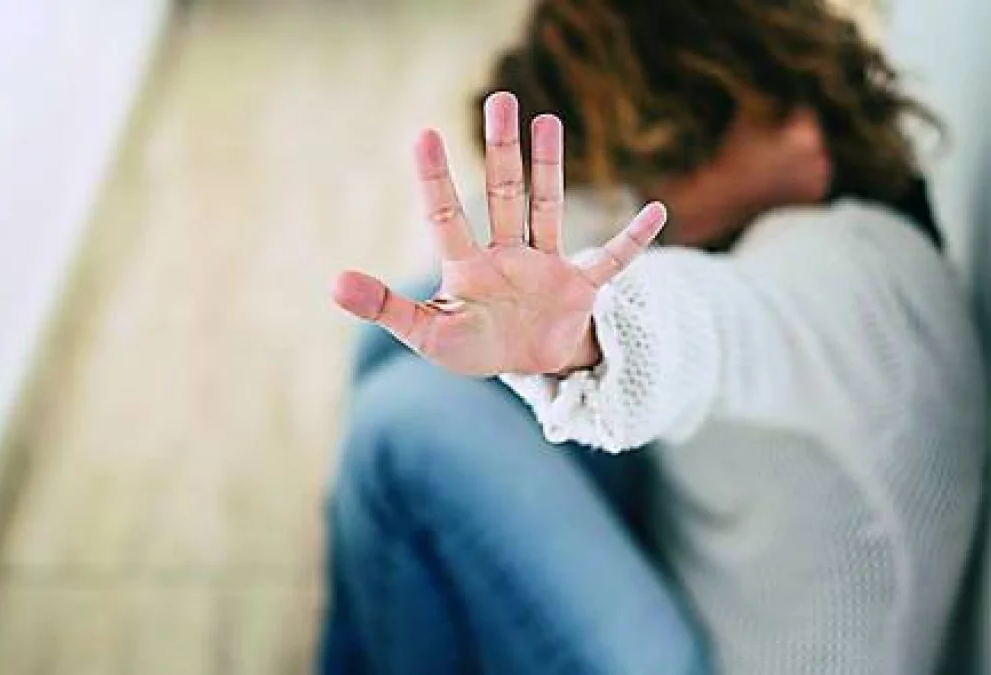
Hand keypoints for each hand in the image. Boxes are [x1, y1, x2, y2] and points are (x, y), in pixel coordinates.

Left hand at [332, 92, 665, 376]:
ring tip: (548, 122)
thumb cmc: (474, 347)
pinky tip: (657, 212)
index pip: (446, 214)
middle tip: (500, 99)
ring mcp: (546, 266)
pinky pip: (612, 260)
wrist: (528, 366)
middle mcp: (506, 254)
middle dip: (502, 150)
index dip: (435, 177)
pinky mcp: (580, 287)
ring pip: (547, 209)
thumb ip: (386, 308)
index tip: (425, 134)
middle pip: (503, 194)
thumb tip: (333, 283)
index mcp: (467, 266)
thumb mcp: (427, 334)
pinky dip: (634, 240)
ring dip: (550, 169)